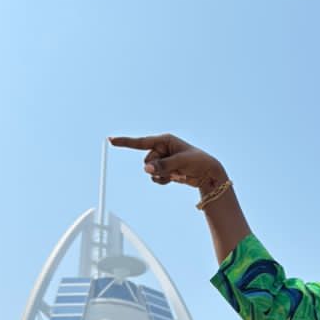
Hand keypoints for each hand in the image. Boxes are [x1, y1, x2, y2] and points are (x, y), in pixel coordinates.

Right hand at [109, 133, 225, 190]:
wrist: (208, 173)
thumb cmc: (198, 161)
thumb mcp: (180, 162)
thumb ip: (162, 165)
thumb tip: (146, 169)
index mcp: (164, 140)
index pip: (141, 142)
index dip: (125, 142)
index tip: (110, 140)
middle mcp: (161, 149)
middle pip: (146, 161)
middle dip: (158, 167)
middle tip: (175, 168)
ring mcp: (162, 160)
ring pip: (150, 171)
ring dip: (162, 175)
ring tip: (178, 172)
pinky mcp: (164, 170)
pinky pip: (155, 178)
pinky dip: (163, 180)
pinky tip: (175, 178)